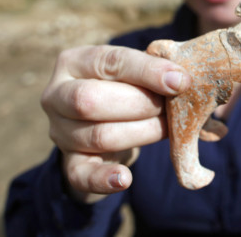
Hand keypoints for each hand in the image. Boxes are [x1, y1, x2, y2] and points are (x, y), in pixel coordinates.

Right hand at [40, 45, 189, 202]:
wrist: (105, 125)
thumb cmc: (125, 89)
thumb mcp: (133, 73)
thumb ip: (154, 71)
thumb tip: (183, 80)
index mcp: (74, 62)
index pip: (111, 62)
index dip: (148, 71)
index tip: (181, 81)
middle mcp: (56, 95)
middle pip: (92, 100)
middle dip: (141, 104)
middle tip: (171, 108)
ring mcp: (58, 132)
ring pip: (98, 136)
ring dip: (141, 133)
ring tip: (167, 129)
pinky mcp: (68, 164)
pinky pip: (81, 175)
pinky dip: (104, 179)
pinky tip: (125, 179)